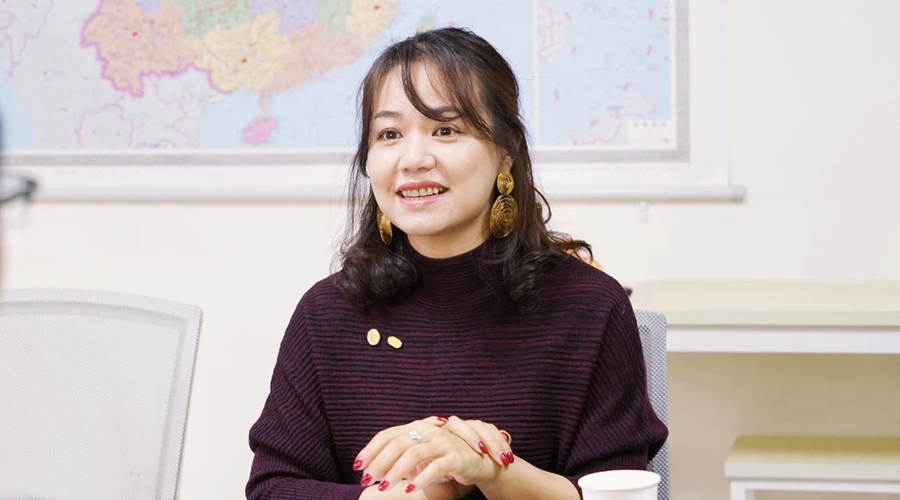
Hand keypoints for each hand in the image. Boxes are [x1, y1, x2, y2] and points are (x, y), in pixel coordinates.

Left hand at [354, 416, 509, 495]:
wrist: (482, 461)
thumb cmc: (446, 459)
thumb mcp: (421, 456)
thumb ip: (401, 456)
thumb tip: (371, 469)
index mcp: (417, 427)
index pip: (387, 434)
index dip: (371, 449)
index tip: (358, 466)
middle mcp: (429, 430)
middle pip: (397, 444)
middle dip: (379, 463)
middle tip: (368, 480)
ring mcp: (443, 442)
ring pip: (414, 454)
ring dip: (396, 471)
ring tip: (384, 487)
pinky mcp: (457, 457)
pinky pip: (436, 467)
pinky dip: (421, 478)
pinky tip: (409, 488)